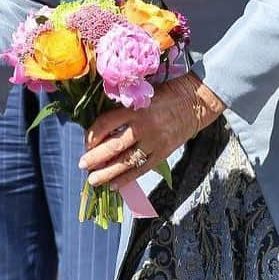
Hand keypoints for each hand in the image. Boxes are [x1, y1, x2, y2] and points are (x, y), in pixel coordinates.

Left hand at [77, 73, 224, 190]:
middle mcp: (144, 126)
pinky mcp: (163, 153)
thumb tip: (103, 127)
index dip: (93, 134)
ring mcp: (154, 142)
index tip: (86, 142)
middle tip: (82, 164)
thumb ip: (125, 109)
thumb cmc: (166, 94)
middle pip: (114, 145)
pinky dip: (127, 178)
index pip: (107, 123)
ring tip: (93, 180)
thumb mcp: (142, 95)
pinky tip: (115, 185)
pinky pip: (142, 169)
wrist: (196, 101)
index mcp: (135, 108)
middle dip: (95, 157)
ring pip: (126, 161)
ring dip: (108, 172)